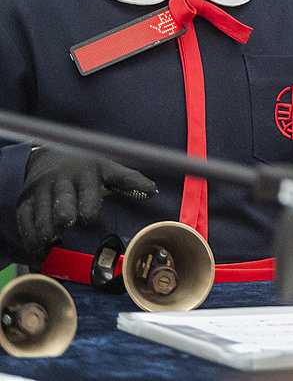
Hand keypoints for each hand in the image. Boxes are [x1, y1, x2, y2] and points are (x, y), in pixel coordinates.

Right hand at [17, 148, 155, 262]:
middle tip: (67, 225)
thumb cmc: (86, 169)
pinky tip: (38, 249)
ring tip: (51, 240)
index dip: (88, 203)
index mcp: (88, 172)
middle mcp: (63, 179)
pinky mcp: (26, 199)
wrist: (49, 156)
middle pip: (63, 201)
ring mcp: (42, 189)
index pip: (89, 187)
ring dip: (47, 228)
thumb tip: (154, 191)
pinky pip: (25, 218)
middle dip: (65, 214)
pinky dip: (30, 235)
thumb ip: (129, 180)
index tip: (87, 217)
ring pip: (42, 211)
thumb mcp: (108, 169)